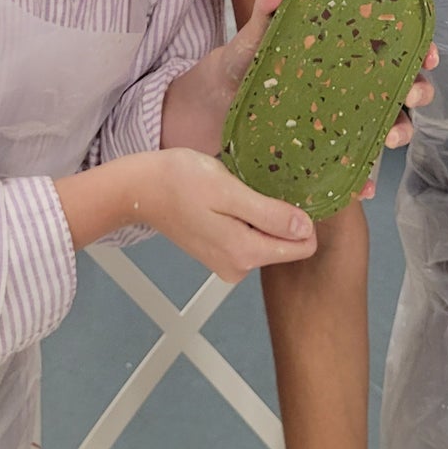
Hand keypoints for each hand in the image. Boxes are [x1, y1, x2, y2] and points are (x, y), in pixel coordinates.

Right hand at [142, 147, 316, 282]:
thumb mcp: (229, 189)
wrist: (141, 189)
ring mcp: (228, 263)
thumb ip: (268, 213)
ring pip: (269, 239)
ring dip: (262, 214)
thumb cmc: (180, 181)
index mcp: (245, 253)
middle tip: (255, 185)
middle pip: (287, 244)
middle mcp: (239, 268)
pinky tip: (229, 200)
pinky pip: (251, 237)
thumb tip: (305, 229)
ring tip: (238, 191)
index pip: (303, 246)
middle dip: (280, 215)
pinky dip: (247, 218)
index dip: (302, 215)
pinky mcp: (220, 254)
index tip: (284, 190)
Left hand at [164, 0, 438, 198]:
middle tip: (409, 96)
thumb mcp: (252, 39)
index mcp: (341, 55)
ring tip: (388, 138)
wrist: (208, 110)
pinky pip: (352, 168)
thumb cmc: (240, 66)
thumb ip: (266, 12)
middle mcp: (349, 89)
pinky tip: (362, 186)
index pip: (391, 49)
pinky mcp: (323, 153)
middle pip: (399, 89)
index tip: (427, 53)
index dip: (417, 49)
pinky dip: (362, 180)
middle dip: (416, 92)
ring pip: (386, 128)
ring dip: (399, 133)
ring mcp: (339, 122)